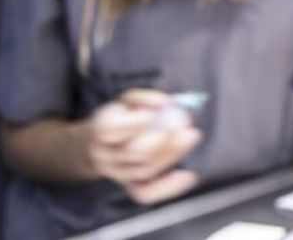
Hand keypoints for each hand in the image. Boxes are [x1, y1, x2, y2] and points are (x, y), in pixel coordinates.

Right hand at [87, 89, 202, 204]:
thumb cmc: (123, 116)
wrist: (103, 143)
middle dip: (160, 141)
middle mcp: (104, 155)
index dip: (132, 124)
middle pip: (130, 153)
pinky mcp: (129, 186)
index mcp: (100, 128)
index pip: (110, 129)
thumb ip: (145, 99)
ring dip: (171, 155)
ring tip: (191, 136)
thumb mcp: (129, 101)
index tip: (152, 114)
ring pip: (143, 171)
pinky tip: (188, 176)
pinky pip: (145, 194)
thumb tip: (166, 104)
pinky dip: (167, 188)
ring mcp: (116, 174)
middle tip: (184, 126)